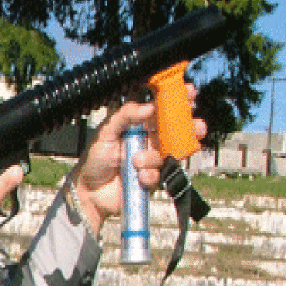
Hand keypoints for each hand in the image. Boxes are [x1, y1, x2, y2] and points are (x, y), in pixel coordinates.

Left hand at [72, 85, 206, 232]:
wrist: (89, 193)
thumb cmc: (95, 160)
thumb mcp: (105, 132)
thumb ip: (124, 115)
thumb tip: (148, 106)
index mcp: (139, 126)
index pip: (162, 109)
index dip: (177, 100)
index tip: (189, 93)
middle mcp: (148, 141)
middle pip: (176, 131)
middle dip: (189, 128)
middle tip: (196, 126)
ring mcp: (152, 160)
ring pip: (169, 153)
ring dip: (154, 157)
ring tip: (136, 162)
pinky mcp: (152, 179)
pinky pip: (160, 175)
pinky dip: (150, 175)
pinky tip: (139, 177)